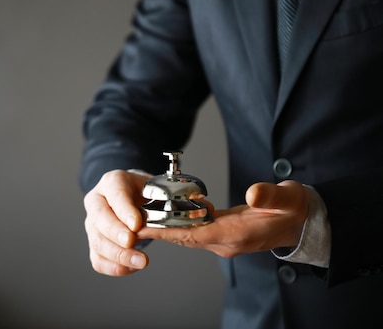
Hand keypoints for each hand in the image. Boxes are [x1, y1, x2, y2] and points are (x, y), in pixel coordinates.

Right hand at [83, 170, 150, 275]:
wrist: (134, 196)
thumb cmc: (145, 192)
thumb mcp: (154, 187)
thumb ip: (159, 201)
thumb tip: (170, 221)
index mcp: (112, 182)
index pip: (114, 193)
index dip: (124, 209)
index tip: (136, 224)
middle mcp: (97, 201)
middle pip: (99, 217)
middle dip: (116, 233)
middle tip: (132, 242)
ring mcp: (93, 223)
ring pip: (97, 241)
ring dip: (118, 254)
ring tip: (141, 261)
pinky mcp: (95, 242)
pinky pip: (98, 259)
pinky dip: (114, 267)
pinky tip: (132, 267)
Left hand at [137, 180, 308, 257]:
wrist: (304, 221)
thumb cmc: (295, 209)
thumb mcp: (288, 198)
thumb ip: (270, 195)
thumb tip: (254, 193)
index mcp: (239, 235)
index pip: (196, 235)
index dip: (169, 232)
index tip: (145, 228)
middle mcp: (227, 242)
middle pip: (185, 238)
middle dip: (159, 232)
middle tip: (132, 223)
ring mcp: (225, 240)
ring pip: (188, 236)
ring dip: (166, 229)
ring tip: (141, 218)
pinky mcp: (225, 234)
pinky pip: (196, 231)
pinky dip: (179, 224)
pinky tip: (166, 214)